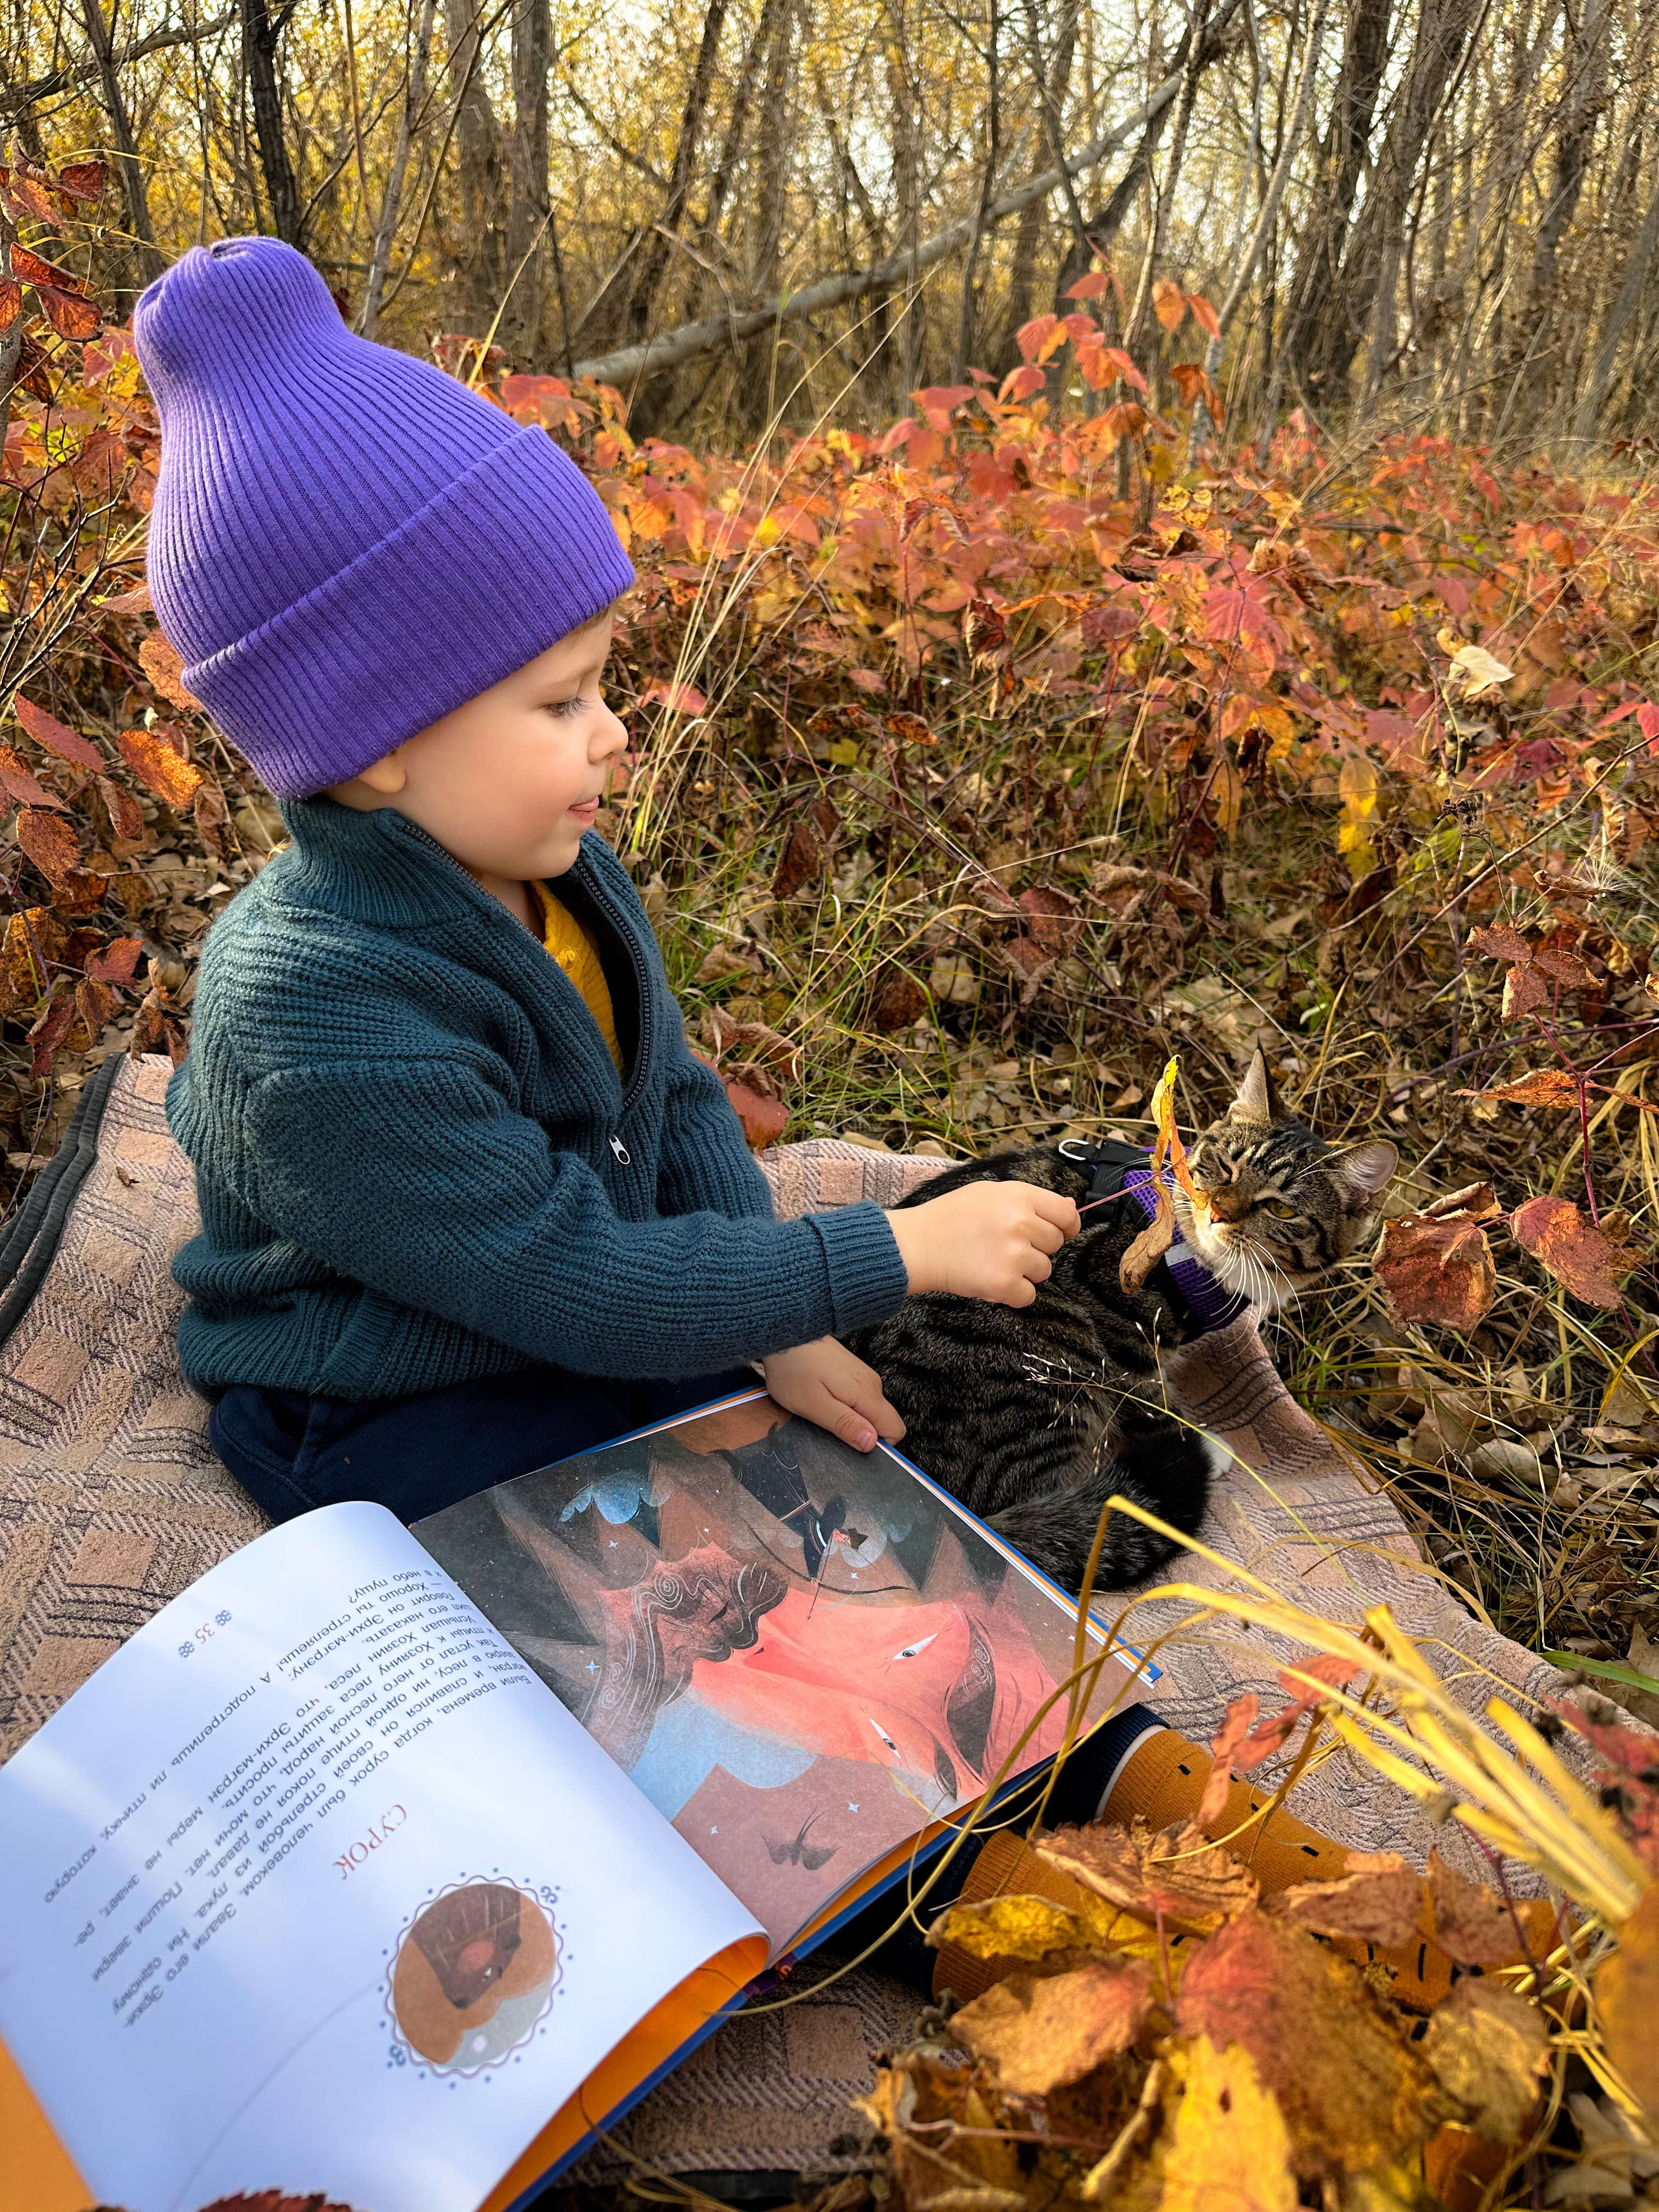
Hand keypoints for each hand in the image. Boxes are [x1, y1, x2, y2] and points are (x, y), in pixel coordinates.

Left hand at [761, 1337, 905, 1453]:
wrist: (786, 1332)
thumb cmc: (794, 1370)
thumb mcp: (814, 1405)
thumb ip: (844, 1424)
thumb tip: (872, 1443)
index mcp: (867, 1394)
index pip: (896, 1430)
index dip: (879, 1446)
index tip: (851, 1445)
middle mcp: (871, 1384)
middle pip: (881, 1422)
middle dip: (859, 1432)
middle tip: (827, 1428)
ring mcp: (862, 1376)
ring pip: (868, 1410)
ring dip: (848, 1418)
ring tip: (819, 1410)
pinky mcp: (851, 1372)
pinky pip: (857, 1398)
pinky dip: (842, 1405)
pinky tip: (820, 1398)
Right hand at [886, 1178, 1078, 1306]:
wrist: (915, 1245)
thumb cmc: (949, 1217)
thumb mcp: (989, 1193)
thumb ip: (1030, 1199)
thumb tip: (1072, 1208)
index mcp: (1019, 1196)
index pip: (1066, 1214)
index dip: (1066, 1226)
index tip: (1058, 1233)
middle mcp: (1021, 1223)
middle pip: (1055, 1244)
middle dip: (1036, 1248)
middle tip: (1005, 1246)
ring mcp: (1014, 1254)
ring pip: (1044, 1270)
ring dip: (1023, 1271)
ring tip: (993, 1261)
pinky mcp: (1004, 1283)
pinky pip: (1028, 1295)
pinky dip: (1012, 1293)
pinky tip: (990, 1280)